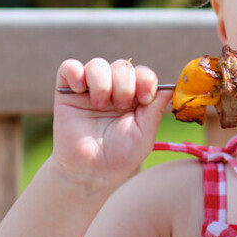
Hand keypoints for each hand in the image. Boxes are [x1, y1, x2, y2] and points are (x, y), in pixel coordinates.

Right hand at [52, 58, 171, 187]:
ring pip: (97, 64)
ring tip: (100, 105)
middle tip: (121, 106)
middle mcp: (113, 90)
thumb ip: (155, 109)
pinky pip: (69, 67)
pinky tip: (80, 90)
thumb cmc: (119, 156)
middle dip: (125, 84)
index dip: (146, 80)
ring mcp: (90, 90)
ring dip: (102, 82)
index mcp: (134, 98)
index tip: (144, 99)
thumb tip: (170, 86)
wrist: (89, 172)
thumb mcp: (144, 134)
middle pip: (123, 65)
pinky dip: (75, 72)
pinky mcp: (66, 93)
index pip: (143, 73)